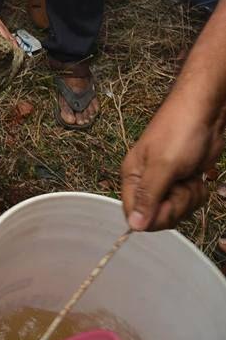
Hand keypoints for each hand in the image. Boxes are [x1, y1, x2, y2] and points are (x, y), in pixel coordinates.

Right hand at [121, 92, 224, 230]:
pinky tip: (197, 177)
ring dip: (188, 198)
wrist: (207, 113)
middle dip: (175, 205)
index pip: (134, 214)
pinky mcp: (183, 181)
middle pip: (157, 216)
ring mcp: (166, 182)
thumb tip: (133, 226)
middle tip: (180, 183)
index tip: (167, 202)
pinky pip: (189, 204)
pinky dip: (197, 194)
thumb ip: (148, 196)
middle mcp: (147, 181)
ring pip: (175, 211)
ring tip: (189, 175)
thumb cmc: (181, 129)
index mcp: (133, 175)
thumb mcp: (163, 165)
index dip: (152, 216)